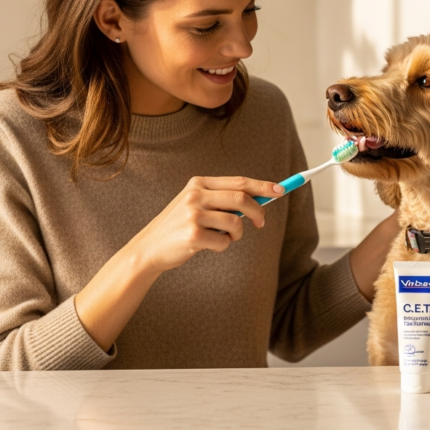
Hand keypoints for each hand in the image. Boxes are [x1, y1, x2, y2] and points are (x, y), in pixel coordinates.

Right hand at [130, 176, 284, 273]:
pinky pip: (224, 241)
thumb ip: (223, 199)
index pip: (239, 181)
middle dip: (258, 211)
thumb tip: (261, 198)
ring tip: (225, 237)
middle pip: (242, 198)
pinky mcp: (193, 235)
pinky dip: (223, 246)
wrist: (149, 248)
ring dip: (237, 234)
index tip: (280, 190)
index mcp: (198, 183)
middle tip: (261, 223)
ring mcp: (193, 214)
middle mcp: (195, 195)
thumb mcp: (197, 204)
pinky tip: (207, 245)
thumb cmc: (180, 226)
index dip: (262, 186)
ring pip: (236, 222)